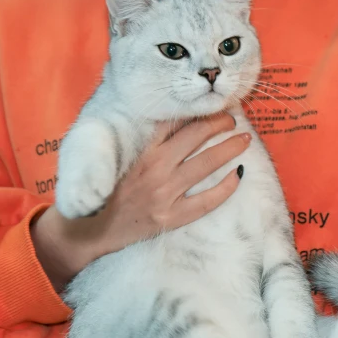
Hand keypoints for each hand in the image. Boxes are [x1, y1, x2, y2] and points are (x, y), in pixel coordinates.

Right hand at [31, 113, 250, 291]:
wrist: (93, 230)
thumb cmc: (110, 193)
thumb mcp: (125, 160)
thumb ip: (149, 142)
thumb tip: (176, 122)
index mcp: (143, 152)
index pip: (175, 123)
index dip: (198, 113)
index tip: (212, 107)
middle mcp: (155, 169)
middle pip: (196, 137)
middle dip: (218, 123)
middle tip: (233, 118)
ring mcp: (165, 194)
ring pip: (206, 164)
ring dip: (229, 148)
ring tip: (244, 139)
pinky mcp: (172, 217)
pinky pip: (207, 200)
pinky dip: (226, 187)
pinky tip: (238, 175)